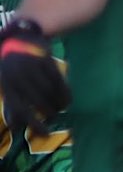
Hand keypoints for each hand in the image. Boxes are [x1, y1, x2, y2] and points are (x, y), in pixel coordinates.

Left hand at [0, 17, 69, 134]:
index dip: (33, 124)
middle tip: (53, 118)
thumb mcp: (6, 83)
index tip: (46, 135)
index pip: (20, 108)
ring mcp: (32, 68)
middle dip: (48, 113)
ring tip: (59, 109)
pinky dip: (65, 94)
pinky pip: (59, 83)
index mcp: (6, 84)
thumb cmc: (11, 65)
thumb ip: (11, 105)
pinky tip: (66, 101)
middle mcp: (17, 77)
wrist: (20, 36)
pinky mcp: (45, 61)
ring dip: (57, 105)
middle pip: (38, 103)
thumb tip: (15, 127)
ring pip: (50, 93)